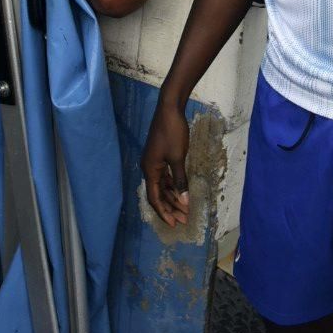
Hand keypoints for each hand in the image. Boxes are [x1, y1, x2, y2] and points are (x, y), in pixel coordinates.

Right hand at [142, 98, 190, 226]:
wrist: (169, 109)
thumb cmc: (173, 133)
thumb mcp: (178, 158)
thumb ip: (180, 181)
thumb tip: (184, 202)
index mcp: (149, 169)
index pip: (154, 198)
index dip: (164, 212)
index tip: (174, 224)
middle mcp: (148, 167)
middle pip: (158, 193)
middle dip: (171, 207)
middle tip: (184, 219)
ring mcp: (154, 161)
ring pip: (162, 185)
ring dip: (173, 197)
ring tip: (184, 208)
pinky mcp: (160, 155)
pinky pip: (165, 176)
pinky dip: (172, 185)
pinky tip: (181, 191)